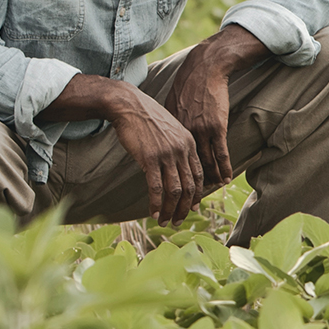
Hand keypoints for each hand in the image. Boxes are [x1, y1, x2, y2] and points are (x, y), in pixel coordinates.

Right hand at [103, 86, 203, 225]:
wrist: (130, 106)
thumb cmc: (147, 119)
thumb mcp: (170, 132)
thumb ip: (177, 149)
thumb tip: (176, 170)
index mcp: (189, 143)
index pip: (199, 175)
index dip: (197, 194)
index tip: (193, 207)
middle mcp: (182, 150)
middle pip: (190, 186)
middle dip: (184, 207)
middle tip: (178, 220)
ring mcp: (167, 155)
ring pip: (175, 190)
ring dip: (170, 209)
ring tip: (165, 221)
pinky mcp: (150, 158)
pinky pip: (157, 187)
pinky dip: (156, 203)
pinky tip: (153, 213)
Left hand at [167, 25, 266, 206]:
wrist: (204, 69)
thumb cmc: (187, 85)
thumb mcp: (170, 105)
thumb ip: (168, 123)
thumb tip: (162, 135)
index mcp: (173, 130)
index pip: (173, 161)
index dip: (173, 179)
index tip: (173, 193)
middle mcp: (186, 134)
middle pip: (188, 167)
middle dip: (187, 187)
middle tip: (187, 205)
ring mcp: (202, 130)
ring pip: (205, 163)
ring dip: (208, 181)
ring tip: (209, 194)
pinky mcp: (217, 126)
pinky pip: (221, 152)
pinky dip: (224, 167)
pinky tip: (226, 178)